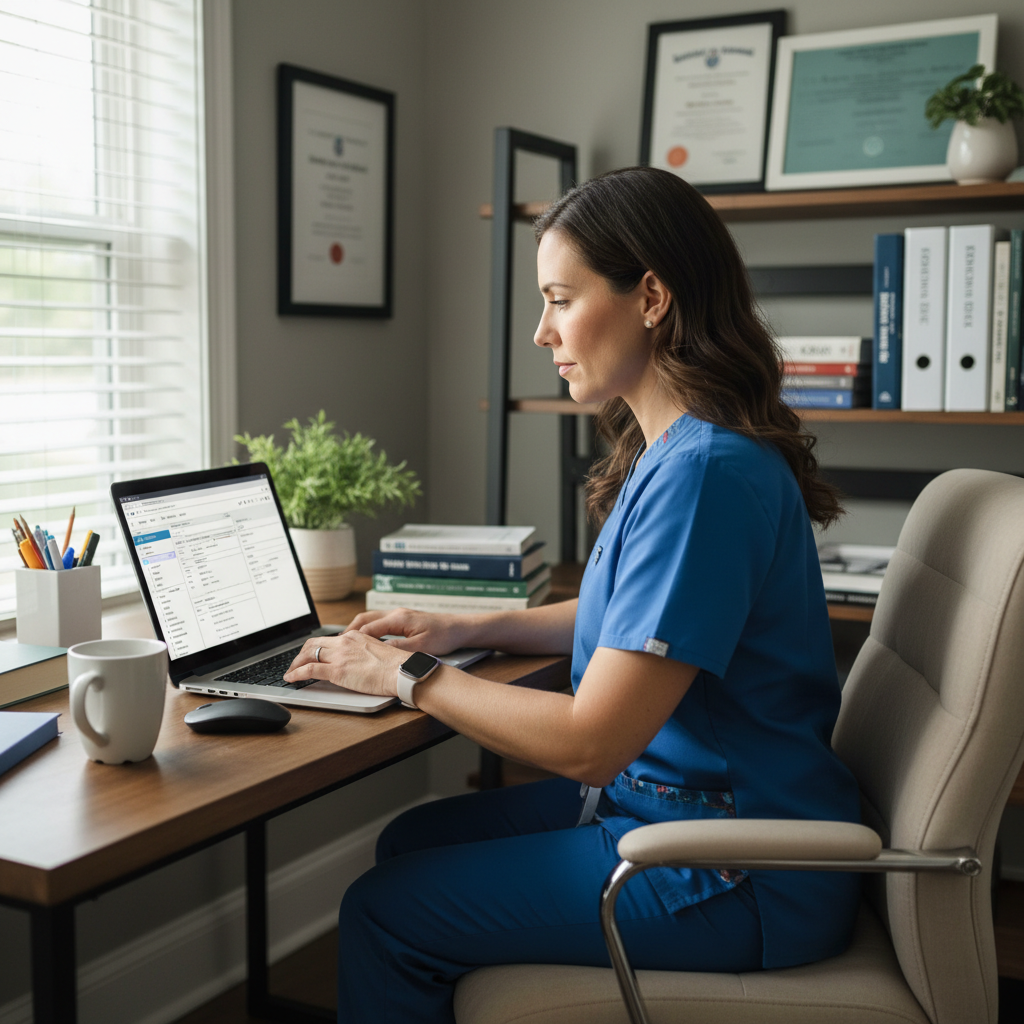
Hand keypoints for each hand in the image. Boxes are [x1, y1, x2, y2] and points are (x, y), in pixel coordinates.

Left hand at [283, 631, 405, 695]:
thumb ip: (363, 653)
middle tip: (296, 664)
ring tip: (291, 672)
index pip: (328, 639)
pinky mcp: (337, 671)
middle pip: (313, 643)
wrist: (402, 671)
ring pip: (308, 654)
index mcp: (355, 636)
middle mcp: (345, 641)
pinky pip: (309, 670)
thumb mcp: (377, 652)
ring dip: (295, 664)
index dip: (315, 648)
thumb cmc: (397, 666)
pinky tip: (291, 679)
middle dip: (301, 654)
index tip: (311, 655)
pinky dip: (296, 674)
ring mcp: (340, 655)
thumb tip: (357, 662)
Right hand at [346, 608, 471, 655]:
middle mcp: (396, 613)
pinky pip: (379, 623)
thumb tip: (378, 652)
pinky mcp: (403, 620)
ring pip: (370, 619)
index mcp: (399, 618)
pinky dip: (368, 630)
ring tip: (346, 644)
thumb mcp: (421, 646)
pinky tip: (366, 642)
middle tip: (336, 645)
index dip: (352, 639)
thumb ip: (399, 648)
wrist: (460, 628)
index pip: (368, 628)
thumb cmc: (445, 636)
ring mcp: (399, 615)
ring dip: (357, 630)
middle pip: (364, 619)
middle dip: (349, 631)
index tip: (340, 649)